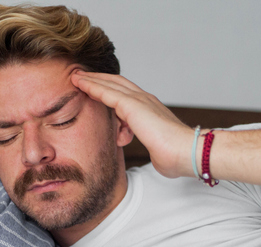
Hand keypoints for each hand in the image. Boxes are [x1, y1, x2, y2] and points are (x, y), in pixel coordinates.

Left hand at [71, 71, 193, 177]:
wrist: (185, 153)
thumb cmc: (175, 156)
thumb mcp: (158, 149)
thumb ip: (154, 145)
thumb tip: (156, 154)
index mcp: (151, 110)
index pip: (127, 94)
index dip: (111, 89)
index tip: (96, 89)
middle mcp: (146, 100)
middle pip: (117, 83)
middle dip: (99, 79)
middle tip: (81, 76)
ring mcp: (140, 100)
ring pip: (110, 84)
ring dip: (91, 79)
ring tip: (75, 76)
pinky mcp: (132, 105)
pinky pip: (107, 92)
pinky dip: (92, 86)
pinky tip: (80, 83)